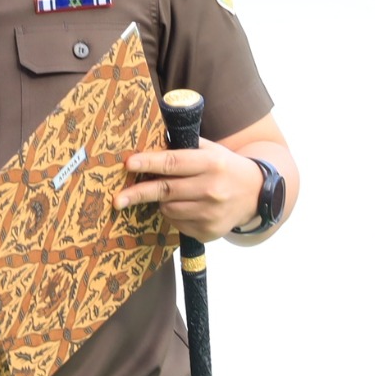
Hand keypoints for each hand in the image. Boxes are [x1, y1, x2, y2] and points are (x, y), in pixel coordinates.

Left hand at [117, 140, 264, 240]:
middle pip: (166, 191)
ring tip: (173, 193)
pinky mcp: (209, 232)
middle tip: (117, 199)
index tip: (128, 164)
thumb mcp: (210, 150)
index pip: (174, 162)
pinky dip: (175, 215)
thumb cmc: (225, 167)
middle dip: (138, 193)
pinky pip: (178, 224)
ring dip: (162, 202)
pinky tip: (188, 206)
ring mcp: (211, 213)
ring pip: (169, 209)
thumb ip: (183, 146)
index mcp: (211, 163)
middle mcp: (212, 189)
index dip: (149, 163)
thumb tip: (148, 143)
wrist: (256, 194)